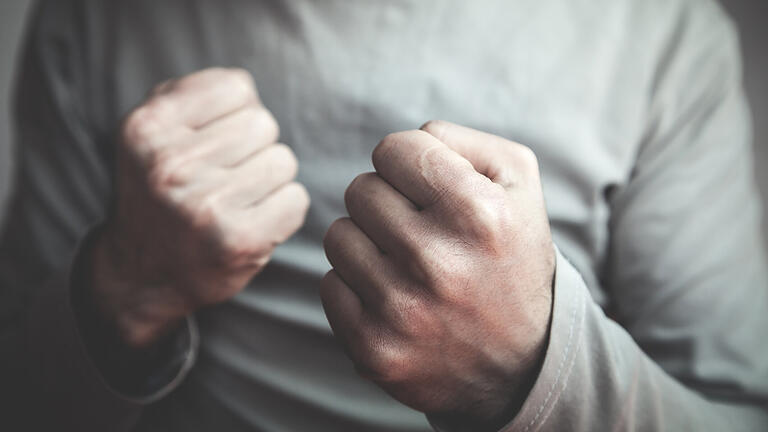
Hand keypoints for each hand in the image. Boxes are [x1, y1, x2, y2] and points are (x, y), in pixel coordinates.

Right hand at [87, 68, 309, 348]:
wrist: (146, 275)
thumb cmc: (162, 193)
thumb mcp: (151, 135)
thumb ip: (191, 96)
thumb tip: (245, 89)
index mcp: (147, 128)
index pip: (237, 87)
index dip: (238, 111)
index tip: (217, 139)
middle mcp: (170, 165)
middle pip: (264, 124)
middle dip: (255, 147)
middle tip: (227, 176)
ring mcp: (205, 206)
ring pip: (284, 160)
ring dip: (271, 179)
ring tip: (238, 199)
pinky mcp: (239, 241)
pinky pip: (296, 199)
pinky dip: (283, 210)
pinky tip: (252, 222)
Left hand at [321, 121, 554, 429]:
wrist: (522, 361)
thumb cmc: (511, 256)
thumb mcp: (518, 184)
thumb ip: (461, 141)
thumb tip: (400, 144)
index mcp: (477, 213)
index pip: (392, 150)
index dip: (408, 163)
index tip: (425, 187)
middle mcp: (437, 261)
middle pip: (360, 190)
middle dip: (387, 201)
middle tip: (419, 229)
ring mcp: (401, 310)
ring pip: (339, 235)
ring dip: (368, 242)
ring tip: (407, 263)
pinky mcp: (373, 348)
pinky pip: (330, 284)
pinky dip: (357, 285)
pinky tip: (394, 297)